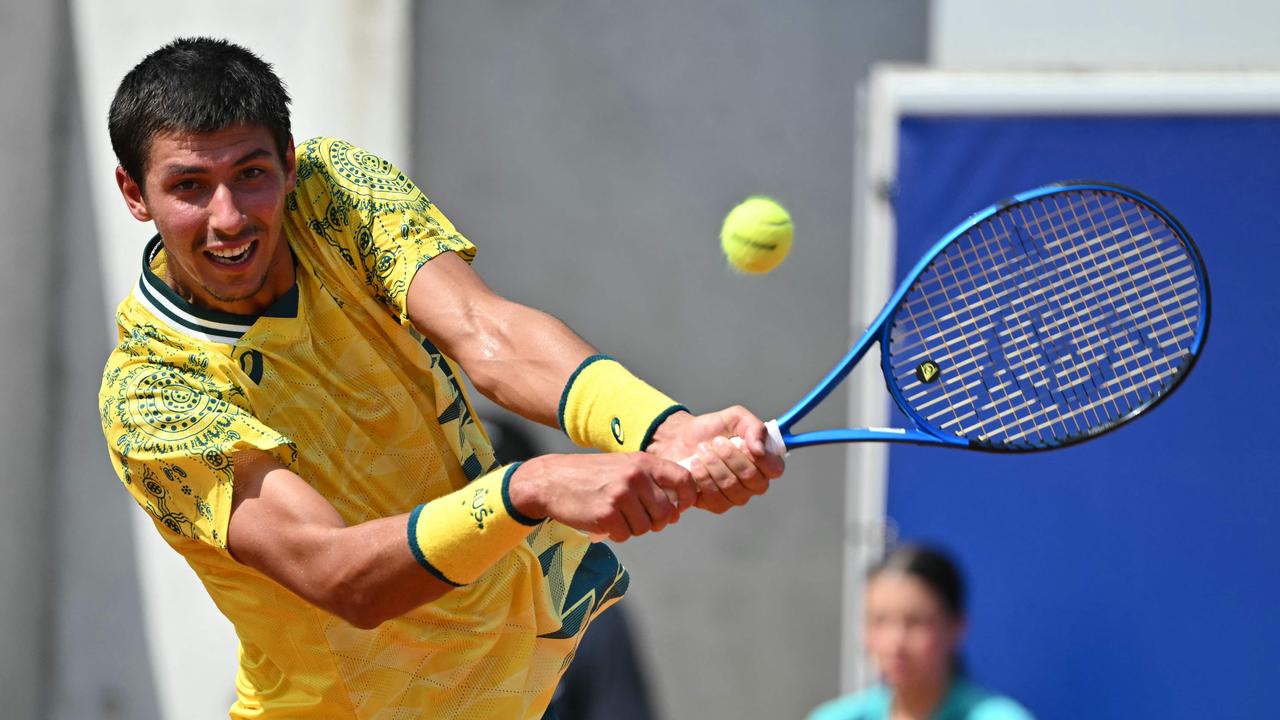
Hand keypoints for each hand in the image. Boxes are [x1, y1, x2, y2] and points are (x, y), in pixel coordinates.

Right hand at [506, 453, 695, 541]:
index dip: (687, 498)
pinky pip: (625, 535)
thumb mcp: (623, 467)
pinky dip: (616, 533)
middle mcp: (635, 477)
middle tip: (636, 517)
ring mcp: (621, 496)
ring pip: (646, 527)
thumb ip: (651, 483)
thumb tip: (677, 512)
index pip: (684, 480)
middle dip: (655, 522)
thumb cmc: (591, 476)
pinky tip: (604, 521)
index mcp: (643, 462)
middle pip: (666, 513)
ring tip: (615, 515)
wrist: (551, 480)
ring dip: (632, 528)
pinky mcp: (607, 515)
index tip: (678, 507)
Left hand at [644, 408, 785, 513]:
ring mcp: (736, 496)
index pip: (775, 469)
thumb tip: (761, 449)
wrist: (681, 438)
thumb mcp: (736, 417)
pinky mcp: (716, 504)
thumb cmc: (712, 429)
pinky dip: (703, 478)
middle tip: (717, 442)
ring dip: (714, 465)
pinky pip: (715, 498)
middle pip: (752, 478)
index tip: (742, 443)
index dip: (761, 459)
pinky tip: (695, 465)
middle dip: (730, 457)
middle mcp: (754, 483)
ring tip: (703, 450)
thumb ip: (754, 427)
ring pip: (732, 487)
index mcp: (764, 462)